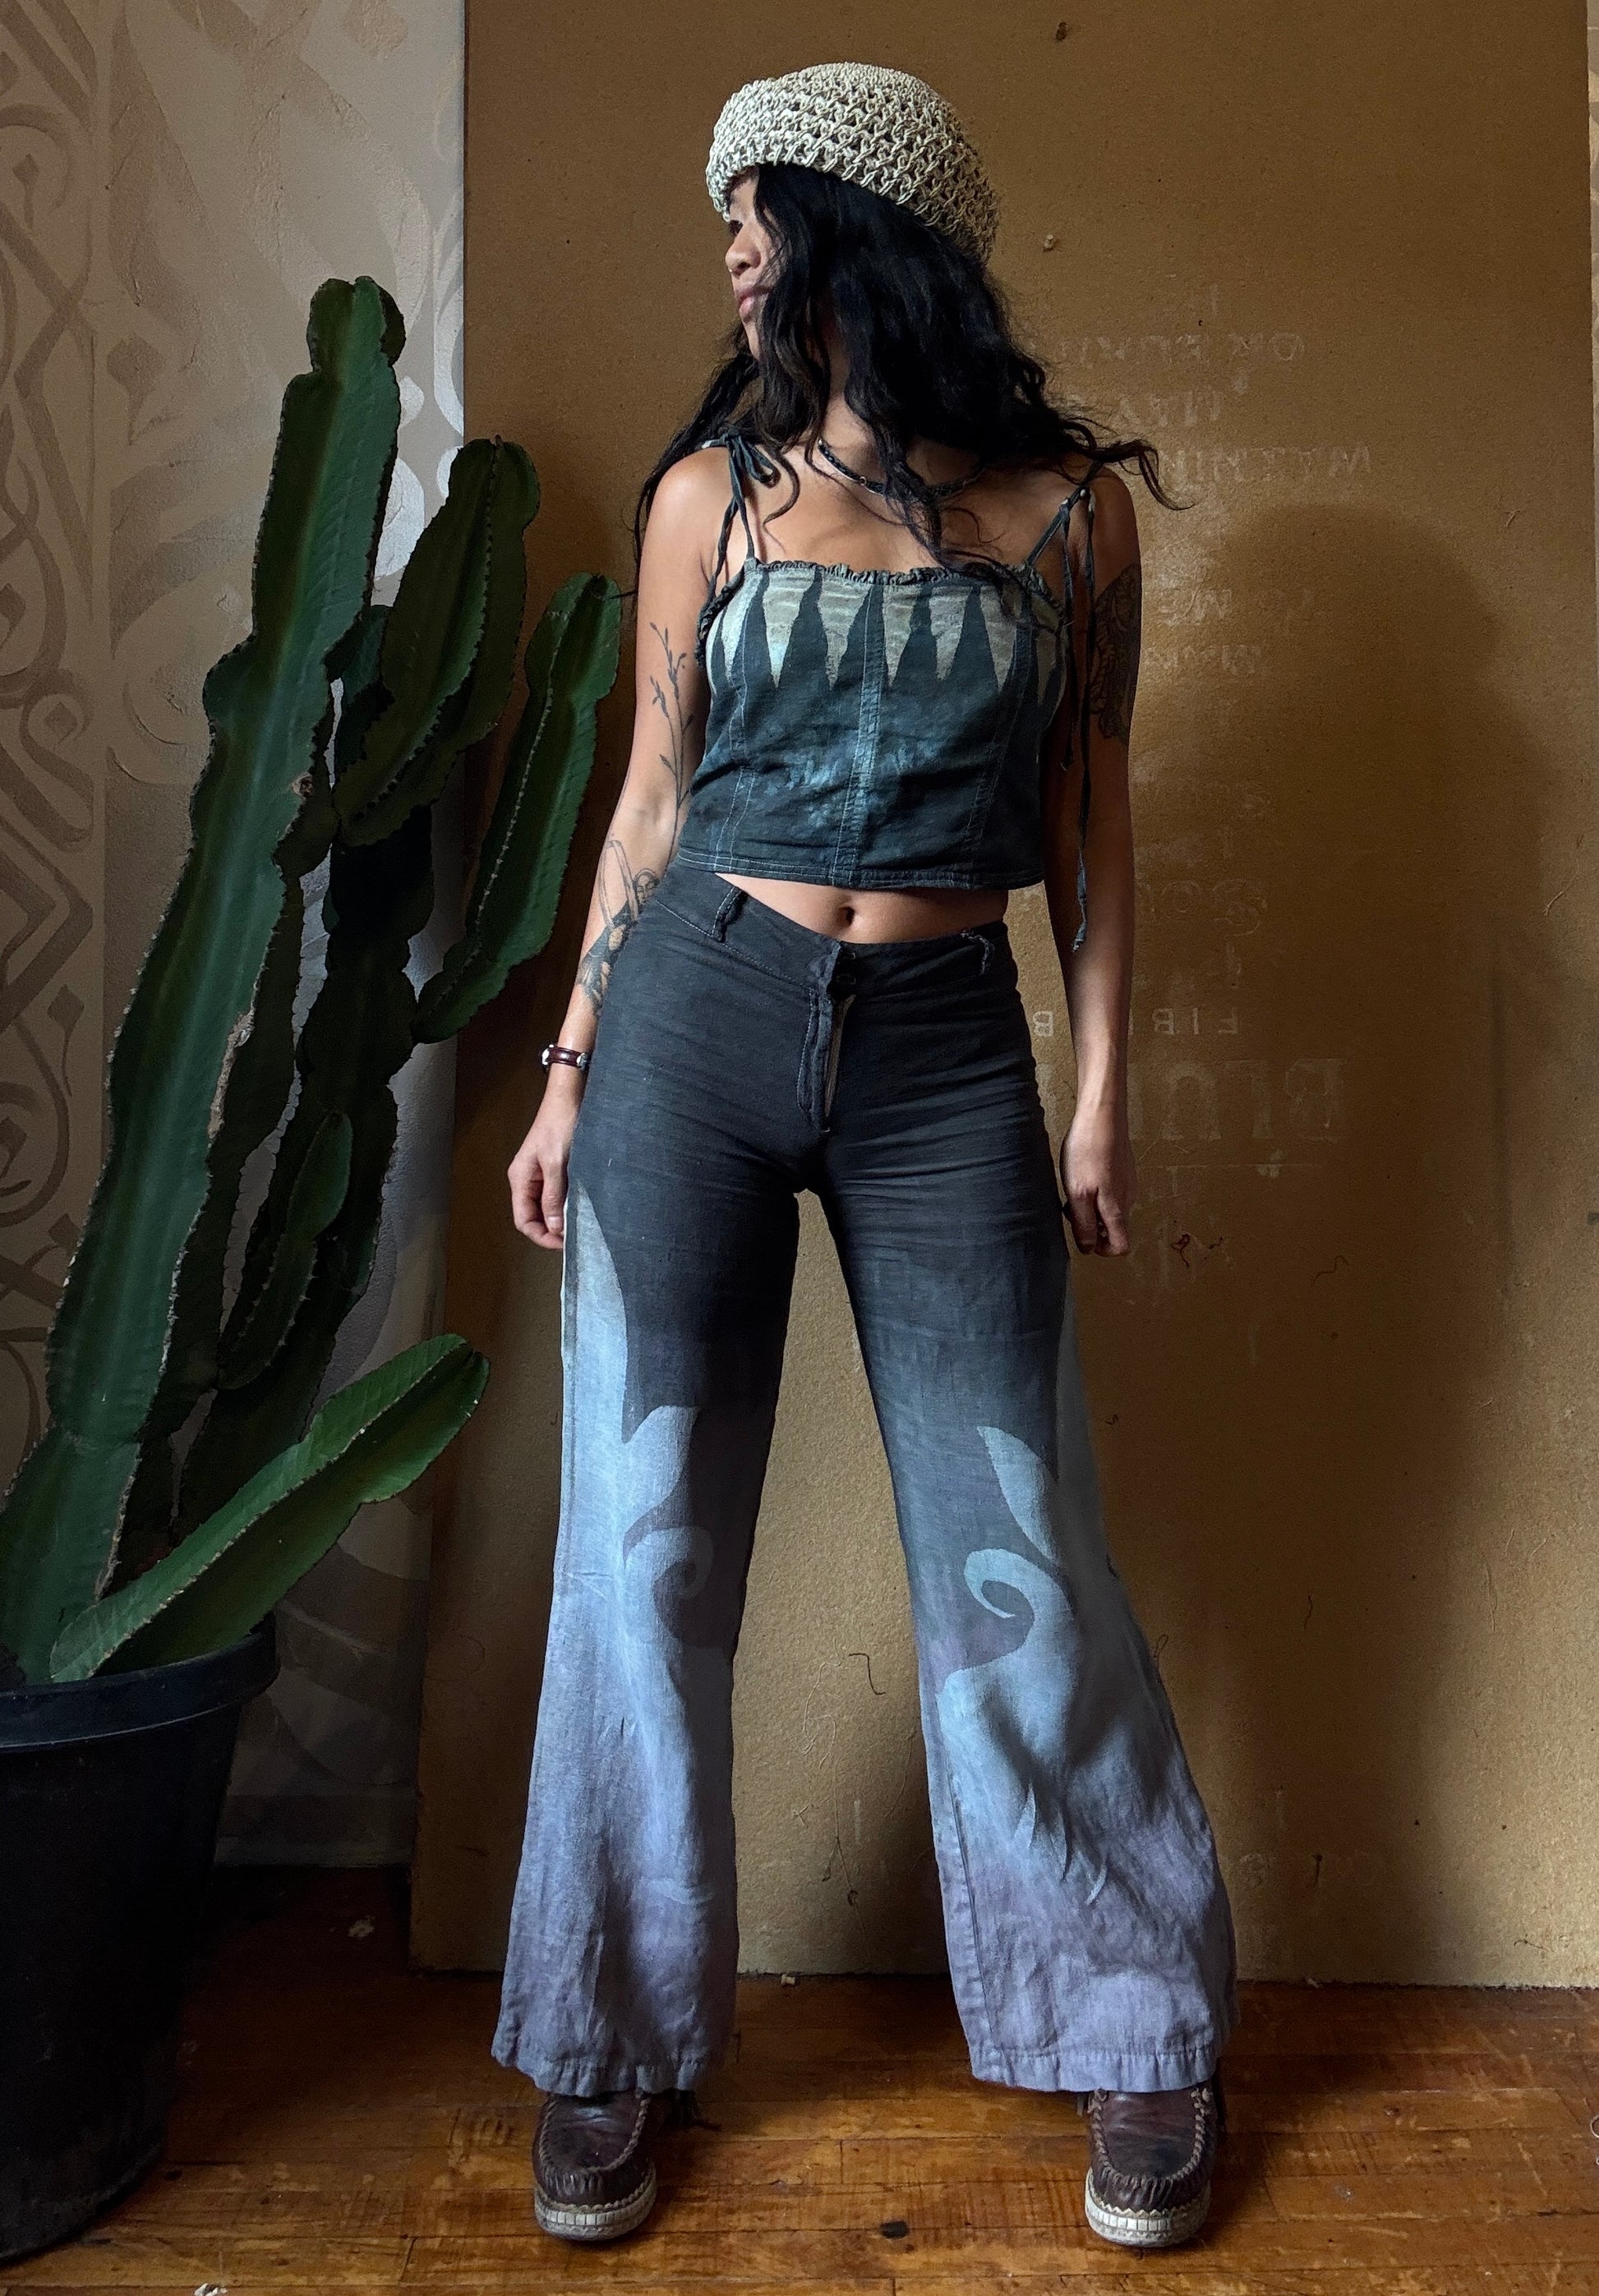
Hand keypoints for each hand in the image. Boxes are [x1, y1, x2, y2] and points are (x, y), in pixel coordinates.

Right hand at [508, 1068, 585, 1248]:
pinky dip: (568, 1204)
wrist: (570, 1096)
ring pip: (547, 1206)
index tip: (563, 1244)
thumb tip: (555, 1227)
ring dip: (561, 1217)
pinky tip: (582, 1207)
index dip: (541, 1236)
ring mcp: (541, 1174)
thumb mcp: (557, 1163)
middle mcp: (528, 1179)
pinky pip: (558, 1194)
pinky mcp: (556, 1168)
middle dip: (552, 1230)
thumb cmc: (560, 1124)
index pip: (523, 1220)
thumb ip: (553, 1196)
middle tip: (575, 1237)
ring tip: (580, 1225)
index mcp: (520, 1178)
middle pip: (534, 1216)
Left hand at [1059, 1099, 1135, 1255]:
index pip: (1121, 1246)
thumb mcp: (1078, 1194)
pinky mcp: (1123, 1169)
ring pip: (1111, 1208)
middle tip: (1071, 1210)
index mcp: (1118, 1209)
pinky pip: (1111, 1191)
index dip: (1102, 1249)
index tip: (1084, 1239)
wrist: (1102, 1116)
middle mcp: (1128, 1199)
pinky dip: (1095, 1190)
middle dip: (1092, 1226)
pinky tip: (1081, 1173)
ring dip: (1091, 1207)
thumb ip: (1084, 1223)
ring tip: (1073, 1188)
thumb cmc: (1088, 1152)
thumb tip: (1089, 1248)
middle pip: (1115, 1228)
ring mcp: (1128, 1182)